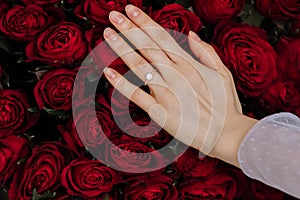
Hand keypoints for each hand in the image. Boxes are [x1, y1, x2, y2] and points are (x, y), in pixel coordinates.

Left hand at [103, 5, 257, 166]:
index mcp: (188, 63)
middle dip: (128, 28)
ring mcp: (165, 91)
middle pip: (147, 46)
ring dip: (121, 49)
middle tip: (113, 15)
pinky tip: (108, 72)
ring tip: (107, 35)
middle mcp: (174, 73)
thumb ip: (206, 51)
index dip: (144, 22)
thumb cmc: (225, 104)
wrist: (225, 133)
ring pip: (138, 66)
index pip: (161, 36)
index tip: (131, 10)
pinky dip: (121, 84)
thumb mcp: (222, 72)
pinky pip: (136, 95)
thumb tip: (191, 35)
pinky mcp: (159, 111)